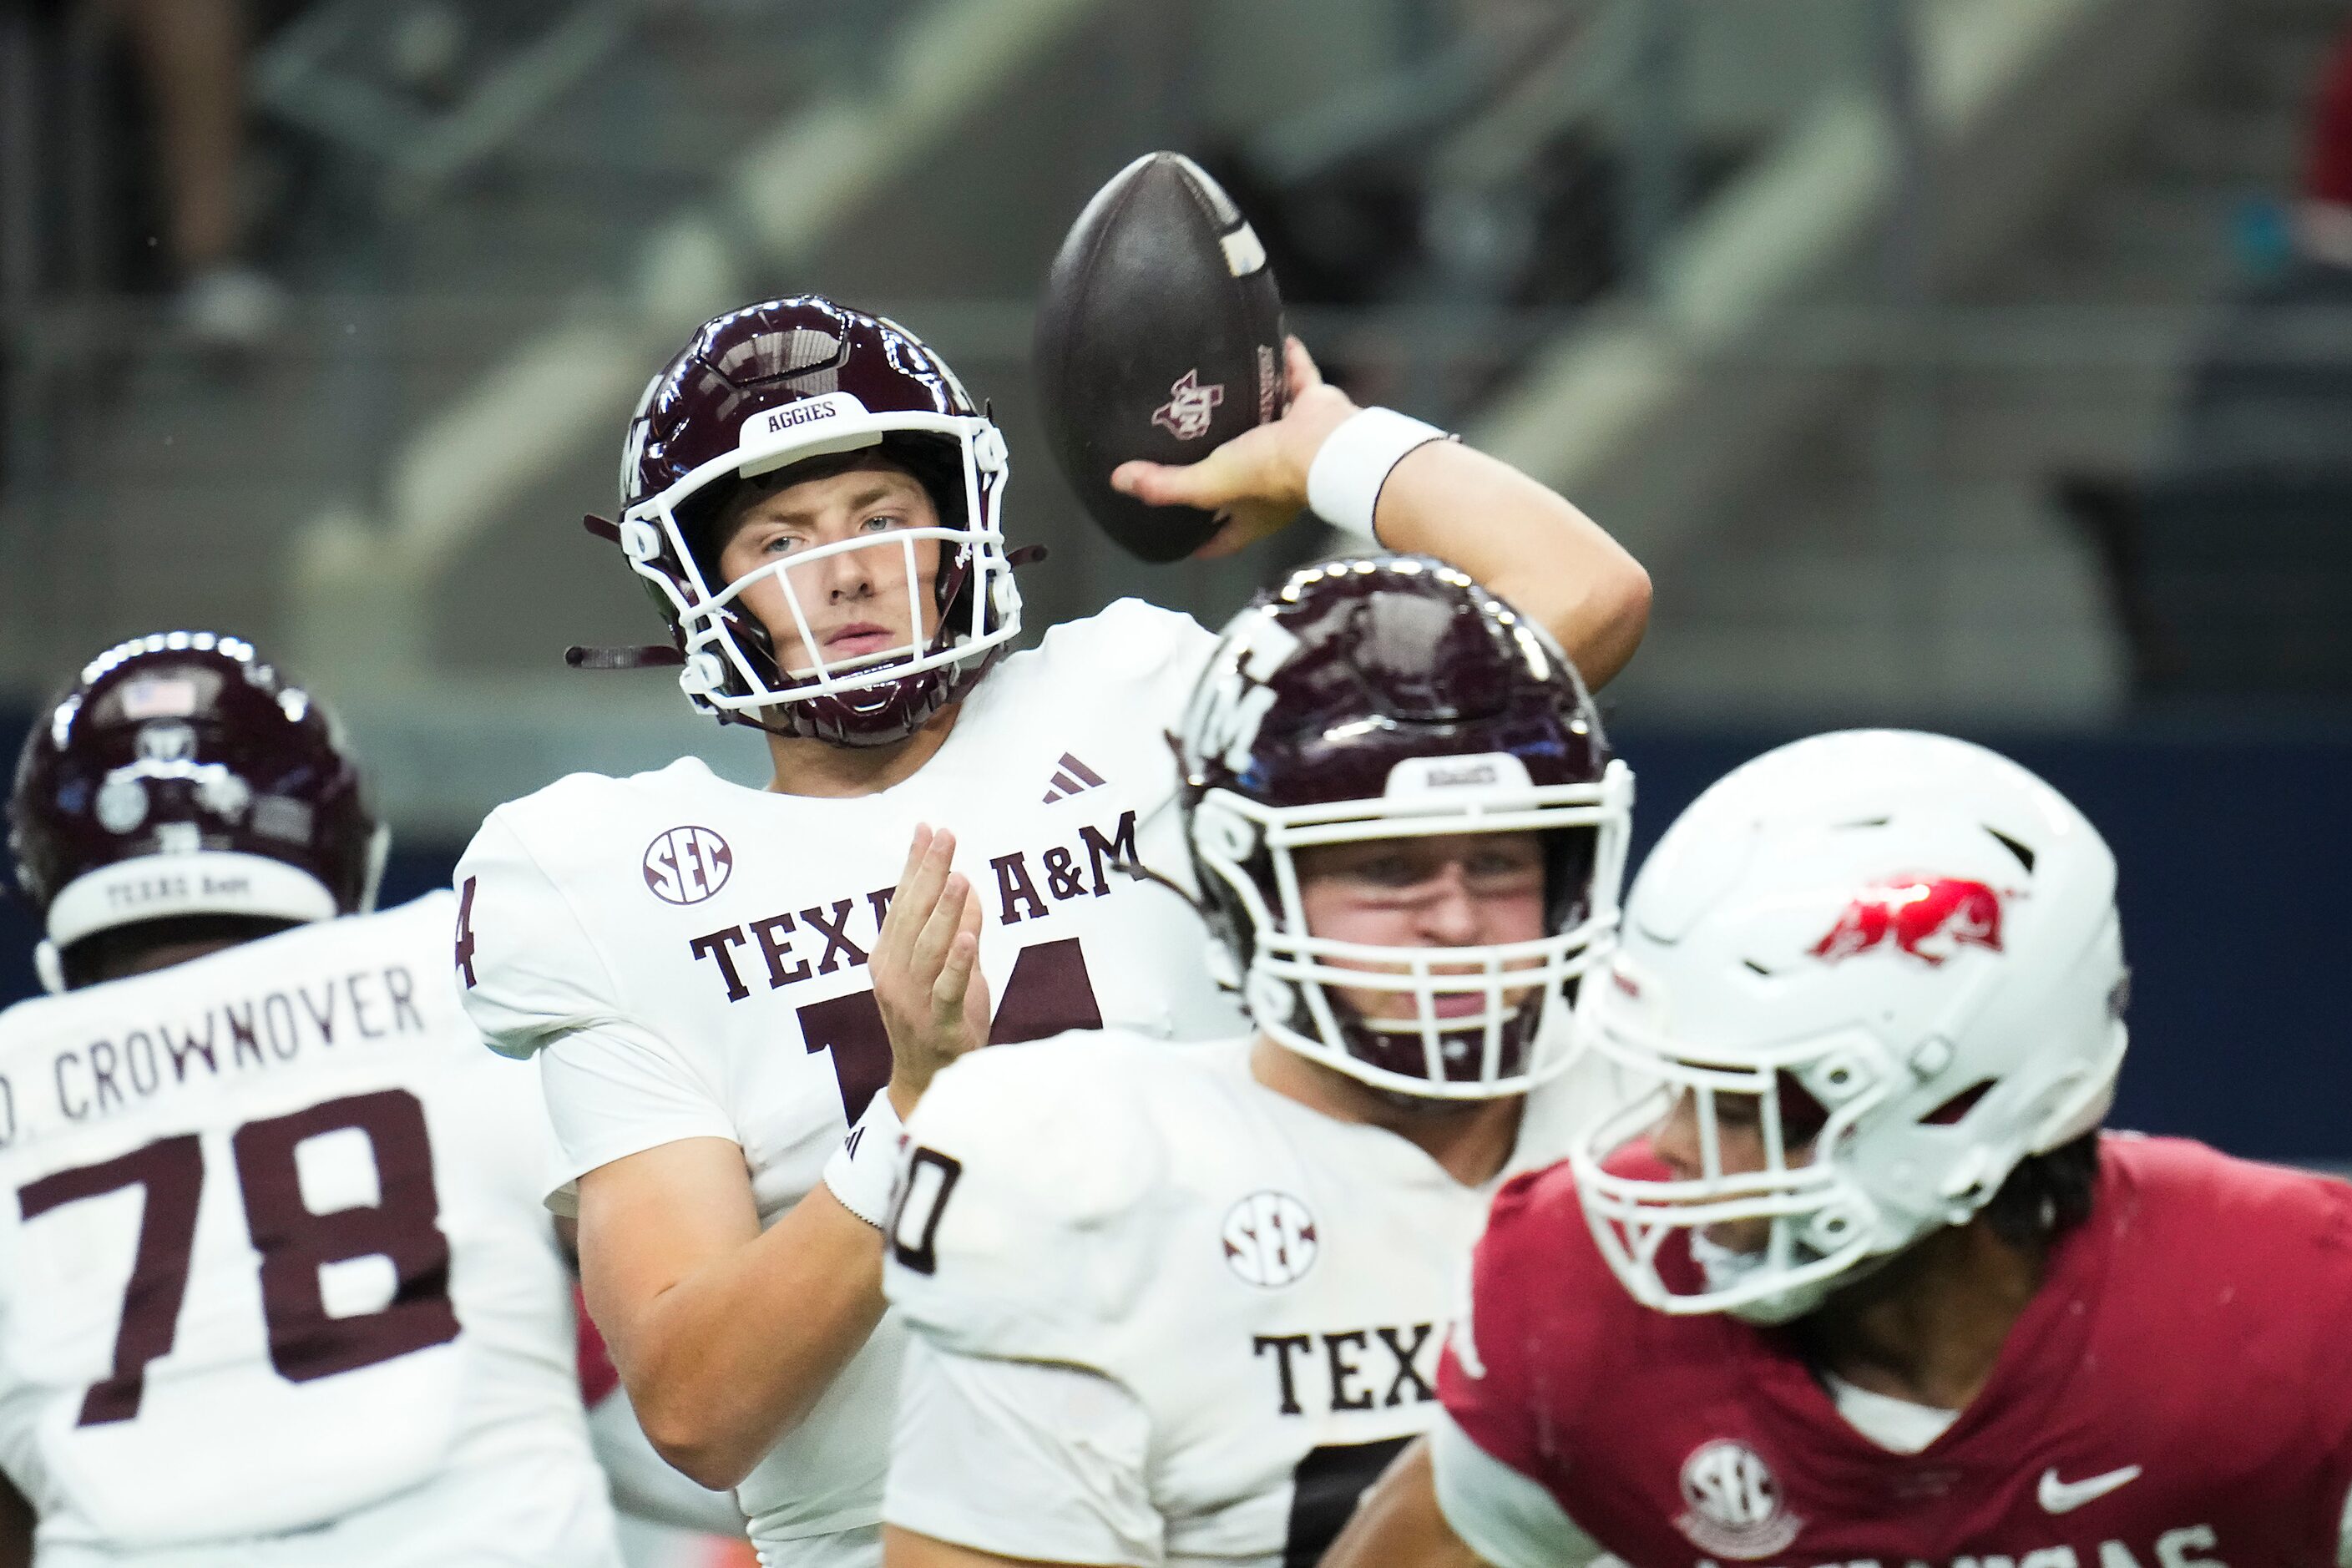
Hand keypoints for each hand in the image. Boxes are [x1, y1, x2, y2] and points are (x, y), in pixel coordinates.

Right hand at [870, 825, 988, 1116]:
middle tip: (945, 836)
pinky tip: (968, 937)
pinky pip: (947, 989)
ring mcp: (914, 1001)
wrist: (929, 1084)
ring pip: (928, 948)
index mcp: (889, 958)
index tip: (927, 828)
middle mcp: (894, 976)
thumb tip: (966, 885)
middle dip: (929, 873)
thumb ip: (957, 930)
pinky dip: (958, 963)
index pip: (902, 902)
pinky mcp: (939, 1025)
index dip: (914, 865)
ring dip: (943, 911)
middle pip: (912, 917)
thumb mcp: (947, 968)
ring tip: (957, 876)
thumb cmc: (938, 1021)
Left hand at [1110, 336, 1357, 559]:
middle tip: (1191, 453)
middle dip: (1220, 469)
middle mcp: (1274, 484)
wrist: (1326, 445)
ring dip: (1251, 411)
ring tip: (1223, 395)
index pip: (1220, 537)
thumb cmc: (1268, 473)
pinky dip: (1289, 361)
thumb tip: (1118, 481)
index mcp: (1251, 513)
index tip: (1176, 538)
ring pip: (1268, 426)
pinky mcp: (1313, 408)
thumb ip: (1164, 485)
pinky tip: (1273, 343)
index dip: (1198, 541)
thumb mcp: (1208, 484)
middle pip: (1241, 480)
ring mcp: (1296, 445)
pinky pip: (1298, 379)